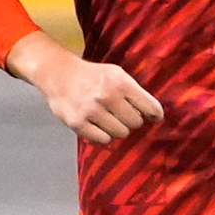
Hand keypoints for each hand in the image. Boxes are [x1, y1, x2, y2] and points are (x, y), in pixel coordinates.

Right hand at [9, 33, 163, 145]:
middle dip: (131, 120)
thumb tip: (154, 115)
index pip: (150, 107)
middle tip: (121, 113)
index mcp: (120, 83)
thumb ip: (135, 92)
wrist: (60, 74)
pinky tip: (97, 125)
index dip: (155, 115)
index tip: (154, 118)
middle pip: (135, 123)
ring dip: (117, 128)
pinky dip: (103, 135)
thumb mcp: (116, 74)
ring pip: (120, 133)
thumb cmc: (93, 76)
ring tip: (108, 118)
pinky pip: (103, 140)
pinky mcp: (78, 123)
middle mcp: (107, 97)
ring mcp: (91, 111)